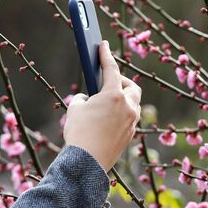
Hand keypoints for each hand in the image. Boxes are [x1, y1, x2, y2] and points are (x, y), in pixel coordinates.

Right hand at [63, 40, 141, 170]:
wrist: (86, 162)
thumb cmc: (79, 133)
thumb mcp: (75, 109)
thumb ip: (84, 99)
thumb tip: (90, 100)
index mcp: (113, 95)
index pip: (110, 68)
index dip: (105, 55)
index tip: (102, 45)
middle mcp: (127, 105)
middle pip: (130, 86)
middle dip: (120, 82)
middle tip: (107, 82)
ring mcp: (131, 121)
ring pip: (132, 103)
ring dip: (122, 98)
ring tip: (107, 102)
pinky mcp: (130, 134)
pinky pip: (129, 118)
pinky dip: (120, 113)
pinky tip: (107, 119)